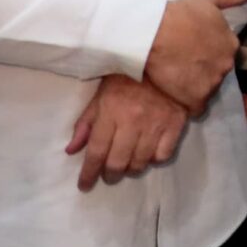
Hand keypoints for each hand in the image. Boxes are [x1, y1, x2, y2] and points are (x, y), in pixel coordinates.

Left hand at [66, 75, 188, 191]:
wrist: (164, 61)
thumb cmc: (127, 78)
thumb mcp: (100, 95)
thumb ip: (85, 123)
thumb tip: (71, 150)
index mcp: (111, 111)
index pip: (96, 151)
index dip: (88, 173)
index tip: (84, 185)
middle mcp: (133, 121)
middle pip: (117, 162)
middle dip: (110, 174)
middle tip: (108, 174)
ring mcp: (156, 124)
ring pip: (140, 162)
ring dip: (131, 169)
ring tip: (128, 164)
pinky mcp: (175, 124)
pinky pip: (163, 155)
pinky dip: (154, 159)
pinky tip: (149, 153)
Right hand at [143, 0, 246, 114]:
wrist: (155, 32)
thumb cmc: (180, 13)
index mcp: (231, 44)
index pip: (224, 54)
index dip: (209, 53)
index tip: (194, 50)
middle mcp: (226, 64)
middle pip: (217, 71)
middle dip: (204, 69)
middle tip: (184, 63)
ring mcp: (212, 83)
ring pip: (207, 89)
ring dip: (196, 85)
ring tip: (178, 77)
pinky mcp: (196, 98)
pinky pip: (197, 108)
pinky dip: (190, 104)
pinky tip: (178, 95)